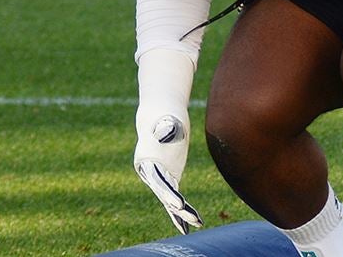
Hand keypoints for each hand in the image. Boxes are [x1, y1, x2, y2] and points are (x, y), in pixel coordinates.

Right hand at [134, 115, 201, 233]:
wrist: (160, 116)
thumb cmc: (164, 116)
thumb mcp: (167, 119)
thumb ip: (167, 126)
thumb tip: (170, 128)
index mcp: (146, 160)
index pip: (157, 180)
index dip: (167, 193)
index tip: (178, 205)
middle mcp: (150, 172)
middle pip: (163, 192)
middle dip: (176, 206)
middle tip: (190, 217)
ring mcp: (159, 177)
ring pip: (169, 199)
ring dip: (181, 213)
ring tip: (196, 224)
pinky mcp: (169, 178)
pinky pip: (174, 197)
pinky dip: (180, 211)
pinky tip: (188, 225)